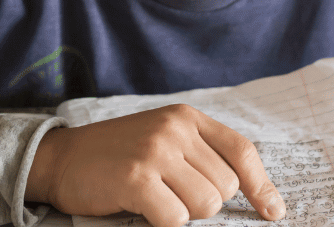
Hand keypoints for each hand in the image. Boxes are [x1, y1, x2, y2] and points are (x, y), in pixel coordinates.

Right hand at [24, 104, 284, 226]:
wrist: (60, 159)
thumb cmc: (114, 157)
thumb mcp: (161, 141)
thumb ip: (197, 156)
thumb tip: (244, 196)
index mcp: (186, 117)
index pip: (241, 151)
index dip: (261, 185)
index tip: (273, 212)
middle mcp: (175, 129)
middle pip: (224, 187)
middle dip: (203, 203)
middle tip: (169, 196)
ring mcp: (156, 151)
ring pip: (204, 205)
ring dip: (182, 215)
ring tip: (155, 201)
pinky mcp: (137, 178)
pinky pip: (175, 220)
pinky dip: (163, 224)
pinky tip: (142, 211)